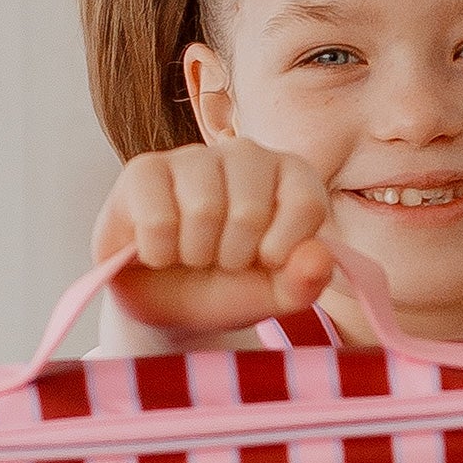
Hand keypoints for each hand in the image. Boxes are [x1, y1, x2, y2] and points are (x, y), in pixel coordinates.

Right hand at [92, 137, 337, 335]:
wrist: (169, 306)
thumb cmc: (231, 289)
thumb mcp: (275, 296)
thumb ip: (305, 282)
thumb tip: (317, 258)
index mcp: (291, 176)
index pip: (306, 203)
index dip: (282, 250)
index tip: (265, 262)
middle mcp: (246, 155)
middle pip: (250, 210)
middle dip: (233, 256)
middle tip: (221, 261)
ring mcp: (193, 156)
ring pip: (203, 210)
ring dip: (194, 255)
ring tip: (191, 255)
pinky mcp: (144, 170)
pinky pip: (157, 218)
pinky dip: (158, 253)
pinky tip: (159, 249)